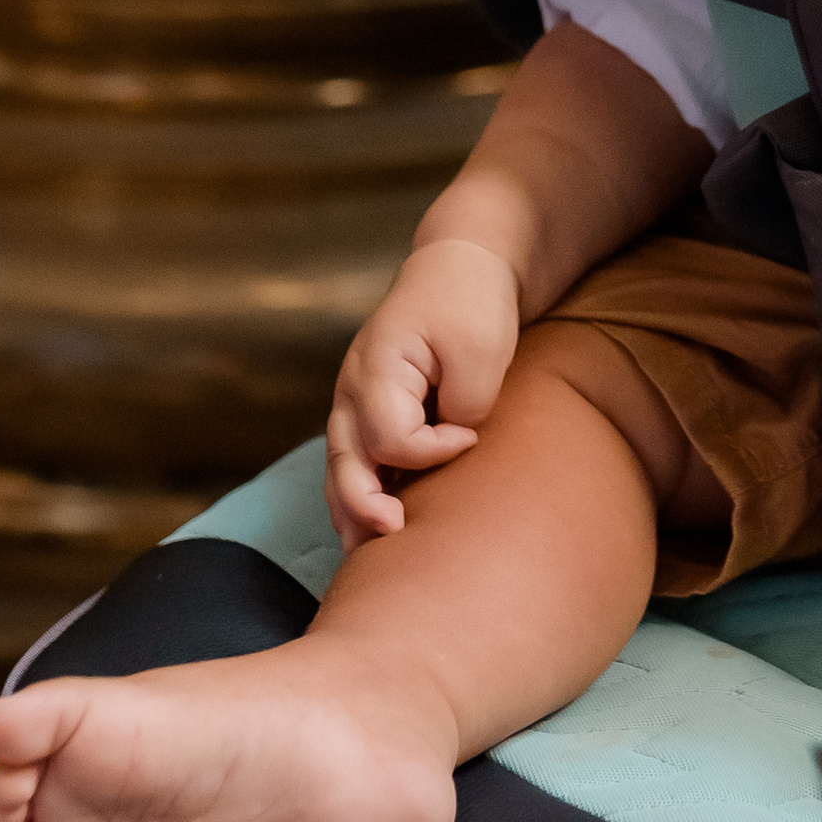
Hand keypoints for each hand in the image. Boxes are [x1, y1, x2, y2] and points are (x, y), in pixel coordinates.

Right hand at [326, 236, 520, 549]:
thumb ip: (462, 407)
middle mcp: (354, 386)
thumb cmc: (472, 303)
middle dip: (363, 505)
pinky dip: (354, 494)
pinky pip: (352, 459)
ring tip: (362, 555)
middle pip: (346, 459)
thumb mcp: (481, 350)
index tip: (469, 437)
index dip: (431, 450)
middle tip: (392, 535)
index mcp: (378, 365)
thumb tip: (445, 452)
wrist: (460, 266)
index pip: (391, 435)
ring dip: (350, 510)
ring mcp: (354, 400)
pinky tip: (364, 530)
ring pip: (340, 465)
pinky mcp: (366, 410)